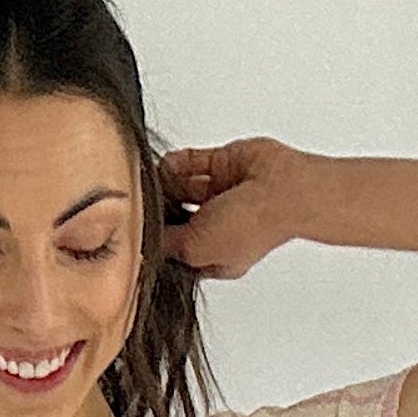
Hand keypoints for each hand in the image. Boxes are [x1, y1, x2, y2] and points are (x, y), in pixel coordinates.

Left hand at [156, 138, 313, 280]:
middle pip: (177, 216)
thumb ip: (165, 244)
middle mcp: (217, 226)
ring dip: (167, 183)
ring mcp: (220, 194)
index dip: (159, 243)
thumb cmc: (251, 226)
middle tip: (143, 203)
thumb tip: (143, 237)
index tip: (138, 232)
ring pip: (182, 186)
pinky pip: (192, 161)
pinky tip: (168, 165)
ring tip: (154, 180)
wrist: (279, 189)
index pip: (177, 250)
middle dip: (161, 210)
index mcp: (213, 255)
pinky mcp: (222, 165)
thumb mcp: (194, 250)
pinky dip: (178, 162)